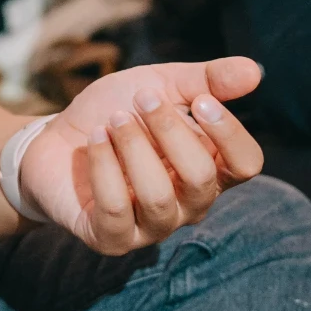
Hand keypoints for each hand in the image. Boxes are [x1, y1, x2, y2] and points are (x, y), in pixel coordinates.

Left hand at [19, 57, 264, 254]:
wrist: (55, 138)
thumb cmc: (116, 112)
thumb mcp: (160, 83)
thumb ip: (206, 80)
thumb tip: (255, 72)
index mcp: (209, 166)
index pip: (246, 165)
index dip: (229, 134)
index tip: (200, 100)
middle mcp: (188, 204)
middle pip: (202, 179)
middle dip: (171, 131)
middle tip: (142, 99)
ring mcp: (150, 227)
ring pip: (159, 197)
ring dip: (134, 148)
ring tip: (113, 120)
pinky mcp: (111, 239)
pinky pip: (116, 211)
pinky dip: (104, 168)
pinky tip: (94, 141)